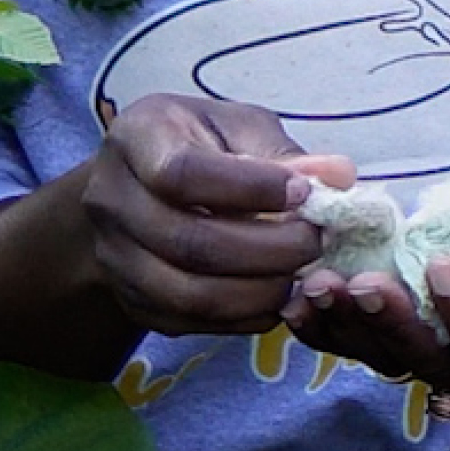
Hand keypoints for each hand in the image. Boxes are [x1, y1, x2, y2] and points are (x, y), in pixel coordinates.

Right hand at [79, 95, 349, 337]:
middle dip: (267, 249)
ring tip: (302, 273)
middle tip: (316, 242)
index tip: (304, 193)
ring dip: (258, 290)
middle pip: (187, 241)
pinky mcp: (131, 300)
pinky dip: (242, 317)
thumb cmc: (203, 145)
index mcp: (137, 137)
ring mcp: (114, 256)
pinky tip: (277, 297)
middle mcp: (110, 198)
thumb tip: (339, 176)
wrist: (140, 189)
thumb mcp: (240, 128)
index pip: (181, 173)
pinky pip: (188, 322)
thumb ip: (284, 154)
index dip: (250, 188)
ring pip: (187, 293)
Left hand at [281, 175, 449, 397]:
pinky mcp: (390, 335)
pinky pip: (350, 344)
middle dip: (393, 323)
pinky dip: (320, 328)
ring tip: (317, 286)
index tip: (442, 266)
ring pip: (380, 355)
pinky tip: (295, 302)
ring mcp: (425, 353)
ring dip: (345, 325)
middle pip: (427, 358)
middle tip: (364, 283)